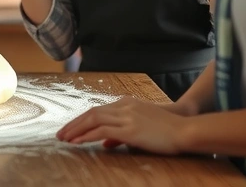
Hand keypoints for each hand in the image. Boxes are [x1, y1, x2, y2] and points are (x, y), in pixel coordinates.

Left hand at [56, 96, 187, 154]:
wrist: (184, 130)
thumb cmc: (166, 131)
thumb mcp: (140, 127)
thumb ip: (121, 133)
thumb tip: (105, 143)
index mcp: (126, 103)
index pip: (97, 109)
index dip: (81, 119)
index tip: (70, 128)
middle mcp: (124, 106)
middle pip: (91, 112)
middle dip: (74, 124)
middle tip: (60, 134)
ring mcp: (126, 116)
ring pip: (93, 120)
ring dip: (76, 129)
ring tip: (64, 139)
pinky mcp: (130, 129)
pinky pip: (102, 131)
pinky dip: (87, 135)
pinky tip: (78, 142)